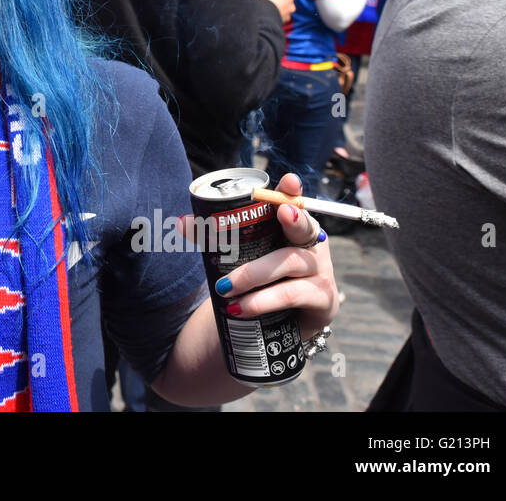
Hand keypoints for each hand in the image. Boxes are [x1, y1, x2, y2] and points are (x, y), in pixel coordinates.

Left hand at [213, 173, 339, 341]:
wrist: (278, 325)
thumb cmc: (261, 281)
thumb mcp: (241, 257)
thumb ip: (214, 238)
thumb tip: (182, 222)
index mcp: (292, 228)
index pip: (294, 204)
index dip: (292, 192)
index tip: (290, 181)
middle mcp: (311, 245)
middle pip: (303, 227)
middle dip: (293, 218)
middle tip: (282, 212)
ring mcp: (320, 271)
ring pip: (289, 263)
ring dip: (254, 274)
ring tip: (225, 288)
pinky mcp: (322, 299)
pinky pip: (292, 295)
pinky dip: (263, 301)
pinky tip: (241, 308)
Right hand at [254, 0, 295, 23]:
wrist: (258, 15)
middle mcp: (291, 6)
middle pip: (283, 0)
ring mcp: (285, 16)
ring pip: (280, 10)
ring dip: (274, 8)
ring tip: (262, 5)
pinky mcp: (279, 24)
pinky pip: (275, 18)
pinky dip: (271, 16)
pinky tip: (263, 13)